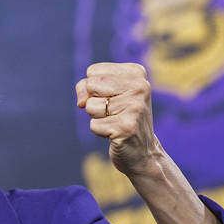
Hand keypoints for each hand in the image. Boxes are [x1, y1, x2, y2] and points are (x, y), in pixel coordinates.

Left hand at [76, 62, 159, 177]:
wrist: (143, 152)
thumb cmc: (121, 118)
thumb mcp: (105, 94)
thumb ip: (86, 87)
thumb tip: (81, 101)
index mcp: (136, 73)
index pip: (93, 71)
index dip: (94, 89)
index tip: (114, 98)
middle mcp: (139, 87)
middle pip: (90, 86)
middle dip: (94, 102)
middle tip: (113, 112)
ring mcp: (134, 107)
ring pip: (90, 106)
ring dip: (97, 118)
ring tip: (115, 122)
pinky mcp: (126, 127)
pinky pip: (94, 125)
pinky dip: (100, 132)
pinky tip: (116, 134)